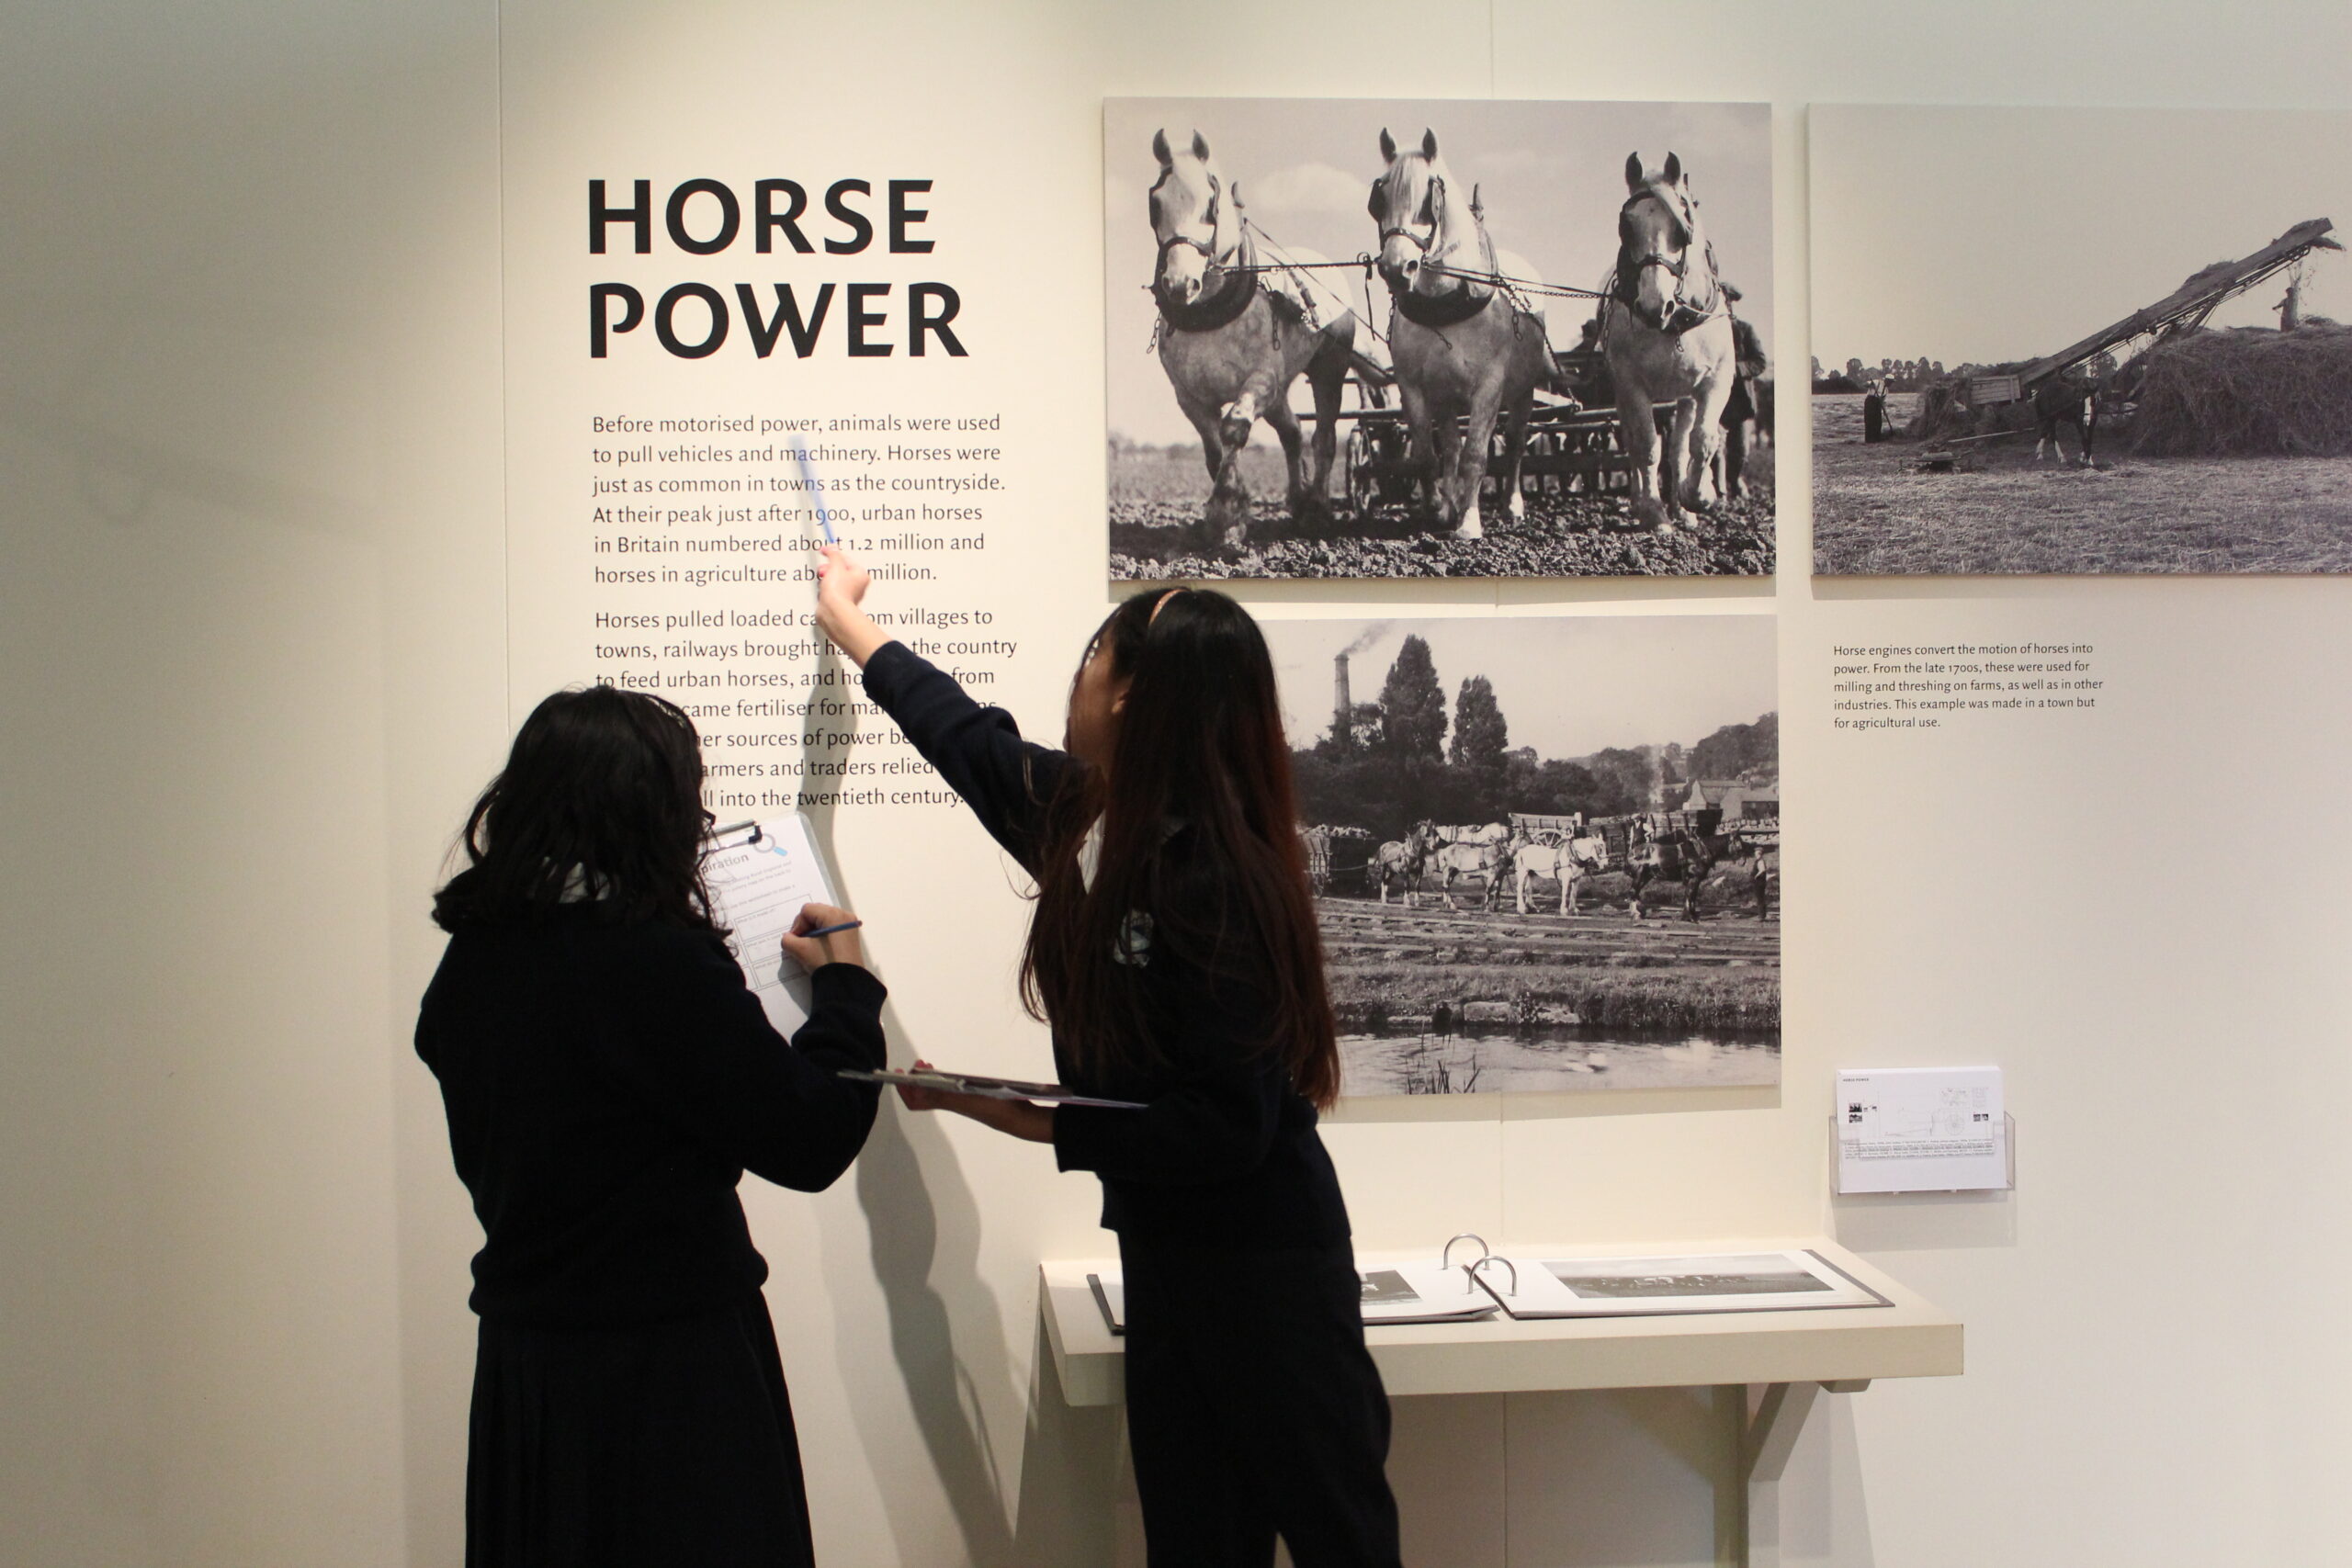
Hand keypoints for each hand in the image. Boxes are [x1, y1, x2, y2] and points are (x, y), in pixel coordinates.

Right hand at [779, 902, 861, 970]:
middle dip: (806, 927)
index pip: (806, 910)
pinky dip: (823, 934)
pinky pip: (832, 927)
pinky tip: (820, 948)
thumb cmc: (824, 962)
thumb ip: (787, 940)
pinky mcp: (851, 934)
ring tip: (811, 947)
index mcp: (833, 914)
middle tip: (802, 943)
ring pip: (823, 920)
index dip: (798, 925)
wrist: (845, 982)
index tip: (797, 941)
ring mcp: (849, 924)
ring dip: (813, 931)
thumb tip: (789, 937)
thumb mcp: (800, 950)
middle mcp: (844, 915)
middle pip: (816, 913)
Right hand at [813, 546, 888, 666]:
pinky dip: (824, 590)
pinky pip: (829, 591)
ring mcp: (847, 594)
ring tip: (825, 584)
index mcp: (860, 574)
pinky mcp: (838, 601)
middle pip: (839, 569)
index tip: (825, 551)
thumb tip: (832, 548)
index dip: (834, 554)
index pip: (846, 559)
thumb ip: (833, 554)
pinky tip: (824, 593)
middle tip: (825, 571)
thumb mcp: (835, 566)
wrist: (832, 611)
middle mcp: (856, 585)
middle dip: (828, 569)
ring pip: (832, 580)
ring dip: (825, 580)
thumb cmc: (839, 592)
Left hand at [895, 1059, 1054, 1142]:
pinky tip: (952, 1072)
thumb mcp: (965, 1098)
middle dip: (916, 1079)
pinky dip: (945, 1078)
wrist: (1021, 1118)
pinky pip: (952, 1087)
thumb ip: (940, 1094)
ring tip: (929, 1066)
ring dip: (929, 1078)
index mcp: (947, 1103)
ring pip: (938, 1090)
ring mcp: (964, 1100)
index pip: (916, 1101)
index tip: (900, 1072)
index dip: (904, 1089)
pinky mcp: (976, 1096)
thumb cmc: (993, 1107)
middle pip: (924, 1095)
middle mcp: (953, 1103)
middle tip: (919, 1063)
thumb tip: (915, 1088)